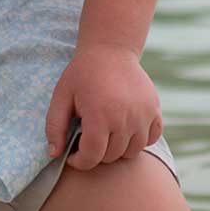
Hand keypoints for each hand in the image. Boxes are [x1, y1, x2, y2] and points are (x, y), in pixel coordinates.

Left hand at [44, 42, 162, 170]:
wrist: (110, 49)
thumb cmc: (83, 73)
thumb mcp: (61, 96)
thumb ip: (54, 127)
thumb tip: (54, 155)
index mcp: (100, 115)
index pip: (92, 157)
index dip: (79, 162)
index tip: (73, 154)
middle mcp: (125, 118)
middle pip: (111, 156)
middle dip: (96, 154)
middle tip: (87, 139)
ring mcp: (143, 114)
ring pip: (132, 151)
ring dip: (117, 149)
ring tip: (106, 134)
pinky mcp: (155, 109)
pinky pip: (151, 138)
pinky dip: (139, 140)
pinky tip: (125, 129)